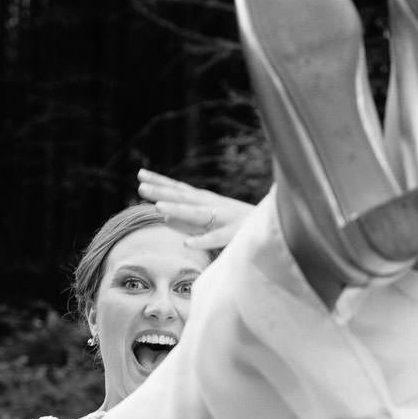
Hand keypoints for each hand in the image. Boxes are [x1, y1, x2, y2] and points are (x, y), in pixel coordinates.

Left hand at [137, 169, 256, 250]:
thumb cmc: (239, 224)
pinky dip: (202, 240)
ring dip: (179, 210)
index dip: (161, 181)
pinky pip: (216, 239)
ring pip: (198, 215)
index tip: (141, 174)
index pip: (180, 189)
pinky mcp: (234, 235)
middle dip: (163, 191)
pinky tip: (186, 243)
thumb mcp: (209, 219)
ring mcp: (224, 219)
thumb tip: (163, 215)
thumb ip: (187, 218)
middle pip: (184, 197)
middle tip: (141, 185)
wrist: (276, 226)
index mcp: (207, 201)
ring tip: (159, 207)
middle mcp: (213, 206)